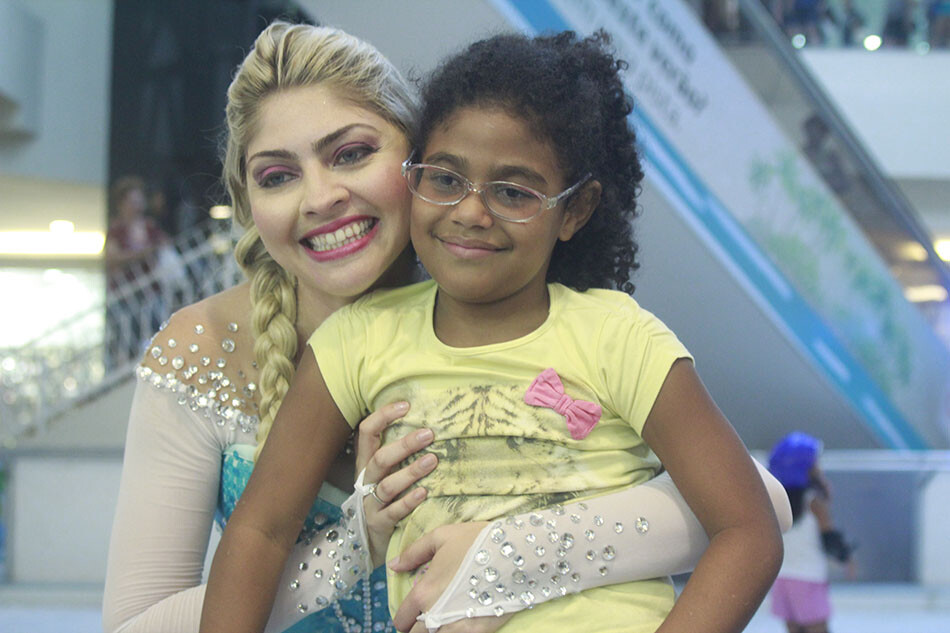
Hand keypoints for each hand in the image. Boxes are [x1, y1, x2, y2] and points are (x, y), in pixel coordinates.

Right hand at [356, 402, 437, 565]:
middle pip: (380, 458)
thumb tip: (430, 425)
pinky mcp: (378, 524)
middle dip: (404, 444)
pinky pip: (393, 511)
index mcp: (367, 463)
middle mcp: (365, 481)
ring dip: (410, 471)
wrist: (373, 542)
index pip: (367, 432)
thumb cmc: (388, 500)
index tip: (406, 405)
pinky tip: (424, 492)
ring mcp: (370, 503)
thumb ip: (401, 454)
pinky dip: (408, 501)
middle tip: (429, 433)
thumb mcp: (388, 474)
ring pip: (387, 484)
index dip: (383, 416)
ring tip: (433, 460)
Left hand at [390, 522, 514, 632]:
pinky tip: (460, 623)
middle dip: (418, 629)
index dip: (404, 618)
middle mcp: (435, 615)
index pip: (401, 620)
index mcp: (423, 593)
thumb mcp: (441, 537)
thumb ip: (413, 552)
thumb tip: (393, 566)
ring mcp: (456, 627)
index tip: (413, 613)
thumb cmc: (477, 541)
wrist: (517, 554)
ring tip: (444, 621)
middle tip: (428, 619)